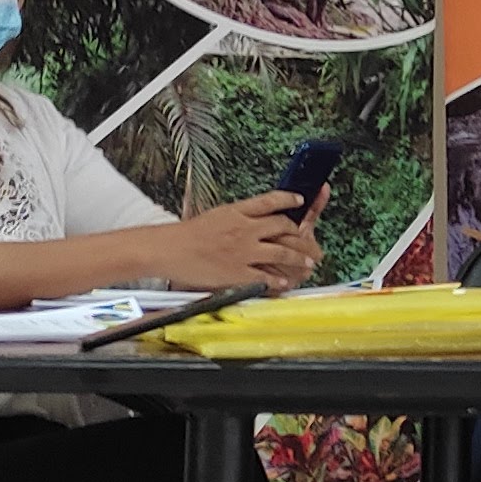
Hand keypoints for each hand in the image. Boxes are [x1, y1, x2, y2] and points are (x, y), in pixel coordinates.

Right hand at [171, 192, 326, 293]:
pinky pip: (266, 276)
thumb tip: (254, 218)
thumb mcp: (217, 215)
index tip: (300, 200)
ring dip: (299, 258)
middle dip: (301, 234)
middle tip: (310, 240)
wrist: (169, 249)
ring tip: (308, 263)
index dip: (289, 199)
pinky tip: (286, 283)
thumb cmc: (187, 234)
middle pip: (282, 226)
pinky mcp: (238, 272)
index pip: (271, 200)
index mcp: (237, 211)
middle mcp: (245, 229)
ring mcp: (244, 251)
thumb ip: (238, 216)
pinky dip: (279, 280)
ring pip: (282, 252)